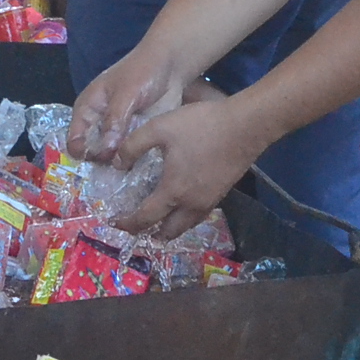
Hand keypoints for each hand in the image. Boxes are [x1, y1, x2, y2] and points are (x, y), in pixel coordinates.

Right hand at [69, 43, 187, 161]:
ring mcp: (118, 134)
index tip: (100, 159)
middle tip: (118, 169)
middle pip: (92, 153)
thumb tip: (106, 151)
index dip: (83, 153)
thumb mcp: (126, 93)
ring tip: (132, 172)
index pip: (75, 139)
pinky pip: (130, 156)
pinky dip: (135, 163)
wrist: (171, 67)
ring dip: (119, 166)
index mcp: (87, 110)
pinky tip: (143, 169)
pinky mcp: (135, 139)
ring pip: (112, 158)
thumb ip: (115, 120)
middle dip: (102, 164)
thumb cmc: (142, 73)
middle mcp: (99, 126)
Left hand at [107, 95, 273, 239]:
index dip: (128, 223)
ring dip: (169, 228)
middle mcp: (191, 203)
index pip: (146, 218)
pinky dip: (185, 218)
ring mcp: (210, 200)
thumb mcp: (159, 128)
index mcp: (173, 191)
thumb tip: (116, 164)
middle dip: (150, 233)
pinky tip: (182, 205)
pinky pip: (198, 215)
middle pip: (169, 231)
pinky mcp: (222, 192)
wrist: (245, 126)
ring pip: (186, 225)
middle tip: (136, 228)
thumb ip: (132, 146)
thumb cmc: (200, 126)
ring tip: (158, 223)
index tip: (114, 222)